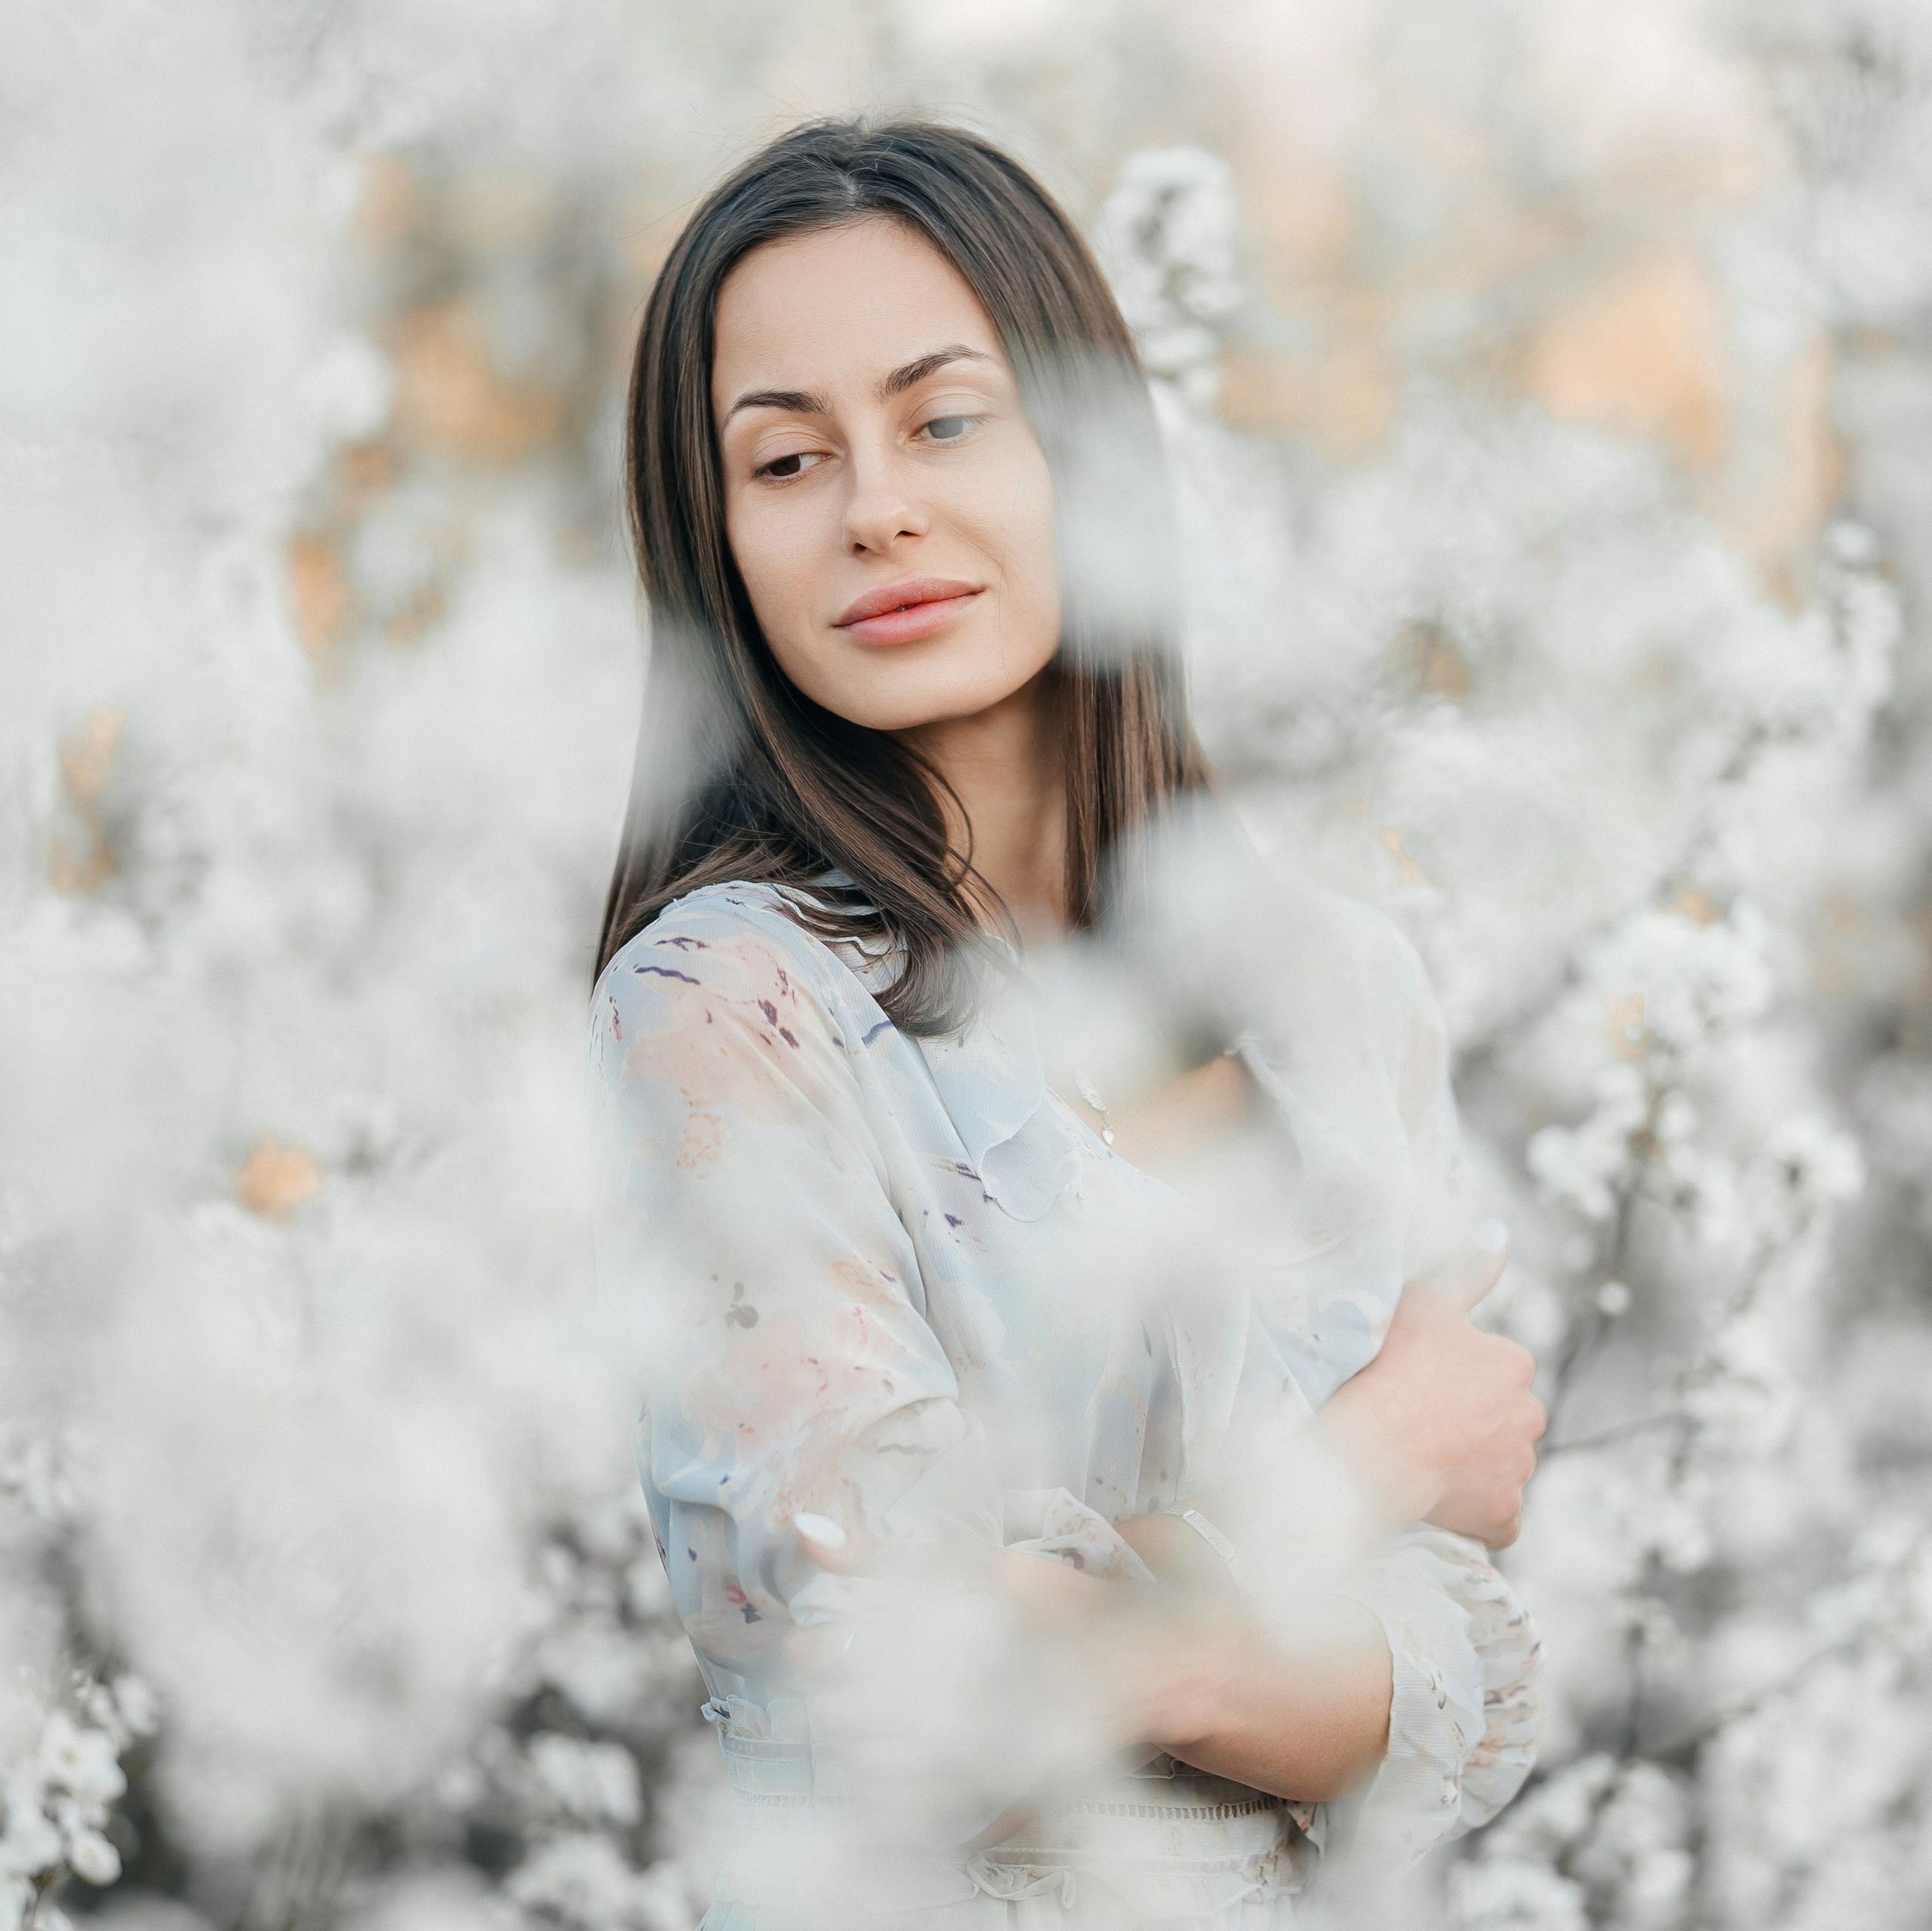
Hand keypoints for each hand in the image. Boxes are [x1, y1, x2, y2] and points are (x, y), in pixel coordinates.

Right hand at [1323, 1227, 1544, 1537]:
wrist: (1373, 1446)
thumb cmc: (1390, 1367)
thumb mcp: (1424, 1300)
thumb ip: (1467, 1270)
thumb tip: (1499, 1234)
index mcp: (1514, 1363)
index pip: (1495, 1371)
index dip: (1454, 1378)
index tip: (1420, 1383)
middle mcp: (1529, 1415)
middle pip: (1503, 1420)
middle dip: (1473, 1424)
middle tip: (1420, 1424)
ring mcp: (1518, 1469)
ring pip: (1499, 1466)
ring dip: (1472, 1467)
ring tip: (1421, 1461)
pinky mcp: (1503, 1515)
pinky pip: (1498, 1518)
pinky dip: (1477, 1514)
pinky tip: (1442, 1502)